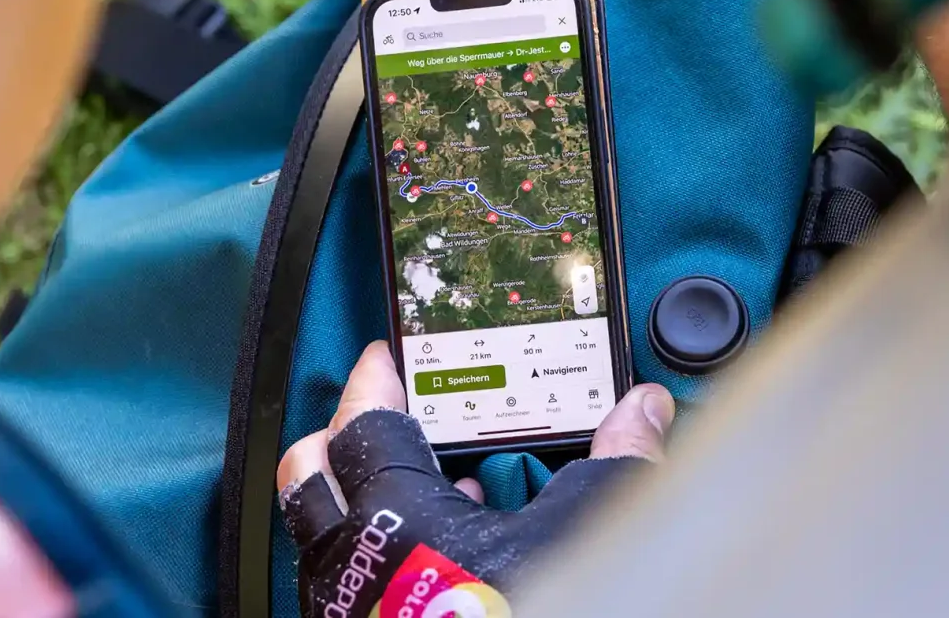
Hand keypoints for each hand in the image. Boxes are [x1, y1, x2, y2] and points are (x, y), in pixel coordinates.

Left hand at [277, 342, 673, 617]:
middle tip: (376, 414)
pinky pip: (347, 597)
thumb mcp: (593, 532)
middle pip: (306, 476)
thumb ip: (617, 461)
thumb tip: (642, 411)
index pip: (363, 423)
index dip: (373, 379)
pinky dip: (377, 565)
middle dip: (334, 437)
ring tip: (416, 492)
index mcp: (398, 522)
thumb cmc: (552, 613)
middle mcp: (356, 572)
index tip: (384, 355)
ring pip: (320, 543)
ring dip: (354, 506)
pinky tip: (432, 571)